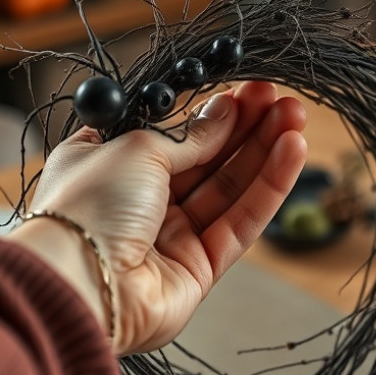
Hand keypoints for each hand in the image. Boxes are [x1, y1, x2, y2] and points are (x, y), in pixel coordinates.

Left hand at [21, 82, 306, 354]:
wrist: (80, 282)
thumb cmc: (87, 208)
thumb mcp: (137, 147)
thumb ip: (189, 135)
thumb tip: (224, 112)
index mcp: (110, 167)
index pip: (172, 136)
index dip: (212, 114)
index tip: (247, 91)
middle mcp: (139, 202)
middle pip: (206, 160)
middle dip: (246, 128)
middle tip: (281, 100)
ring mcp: (170, 238)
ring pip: (229, 189)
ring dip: (264, 152)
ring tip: (295, 118)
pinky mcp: (199, 269)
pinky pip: (241, 222)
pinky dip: (268, 188)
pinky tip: (291, 153)